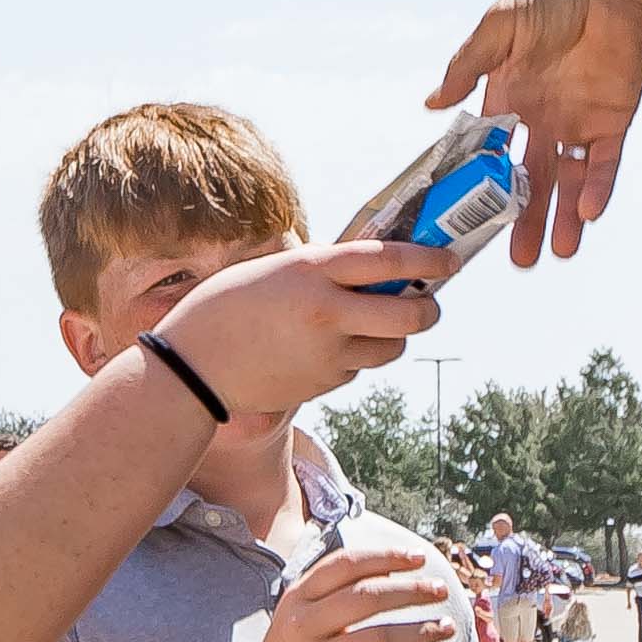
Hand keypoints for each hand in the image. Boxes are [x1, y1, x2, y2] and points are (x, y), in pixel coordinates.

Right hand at [146, 241, 437, 421]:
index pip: (389, 259)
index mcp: (311, 270)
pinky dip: (354, 358)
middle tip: (427, 302)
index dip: (429, 258)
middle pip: (409, 313)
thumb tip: (374, 269)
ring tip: (376, 325)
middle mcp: (327, 311)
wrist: (191, 367)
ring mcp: (327, 353)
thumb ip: (322, 269)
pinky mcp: (322, 384)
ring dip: (395, 336)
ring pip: (392, 347)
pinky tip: (324, 348)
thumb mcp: (274, 269)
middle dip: (428, 308)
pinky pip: (357, 369)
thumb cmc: (225, 307)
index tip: (450, 260)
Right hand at [231, 545, 458, 641]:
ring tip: (445, 628)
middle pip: (366, 598)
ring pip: (375, 640)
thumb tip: (394, 572)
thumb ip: (336, 595)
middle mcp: (301, 627)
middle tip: (442, 591)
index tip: (419, 558)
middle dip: (411, 591)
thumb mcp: (300, 618)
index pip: (346, 565)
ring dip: (419, 632)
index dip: (386, 557)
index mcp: (297, 599)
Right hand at [427, 0, 641, 266]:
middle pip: (529, 182)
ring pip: (569, 183)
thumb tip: (430, 104)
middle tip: (517, 262)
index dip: (481, 189)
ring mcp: (578, 124)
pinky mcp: (613, 122)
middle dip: (523, 221)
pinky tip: (588, 214)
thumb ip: (467, 67)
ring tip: (556, 254)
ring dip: (563, 218)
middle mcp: (541, 120)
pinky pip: (604, 164)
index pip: (490, 156)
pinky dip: (597, 188)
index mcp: (508, 100)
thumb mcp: (498, 28)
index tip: (469, 222)